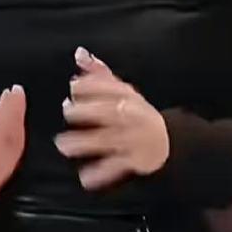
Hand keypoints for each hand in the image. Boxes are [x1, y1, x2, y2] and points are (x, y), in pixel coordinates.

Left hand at [54, 47, 169, 190]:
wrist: (168, 143)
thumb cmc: (137, 113)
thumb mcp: (122, 90)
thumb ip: (99, 73)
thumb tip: (79, 53)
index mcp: (127, 97)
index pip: (110, 88)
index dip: (92, 86)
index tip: (73, 87)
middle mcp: (131, 116)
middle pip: (109, 112)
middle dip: (88, 111)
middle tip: (67, 112)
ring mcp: (133, 139)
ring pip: (108, 140)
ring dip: (85, 142)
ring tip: (63, 145)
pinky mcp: (134, 161)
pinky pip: (116, 167)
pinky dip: (101, 174)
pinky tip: (85, 177)